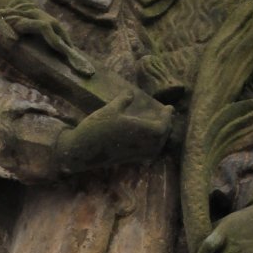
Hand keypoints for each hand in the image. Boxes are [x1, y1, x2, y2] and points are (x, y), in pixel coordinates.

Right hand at [56, 89, 172, 174]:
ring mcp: (135, 154)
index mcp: (140, 131)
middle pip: (162, 138)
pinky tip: (148, 140)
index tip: (169, 108)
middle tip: (166, 116)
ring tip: (158, 127)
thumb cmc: (96, 127)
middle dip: (166, 126)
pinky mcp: (128, 159)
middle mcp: (141, 145)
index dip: (167, 117)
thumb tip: (131, 92)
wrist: (82, 150)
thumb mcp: (109, 109)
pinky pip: (148, 154)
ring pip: (156, 148)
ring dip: (160, 138)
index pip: (162, 126)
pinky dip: (152, 146)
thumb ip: (123, 100)